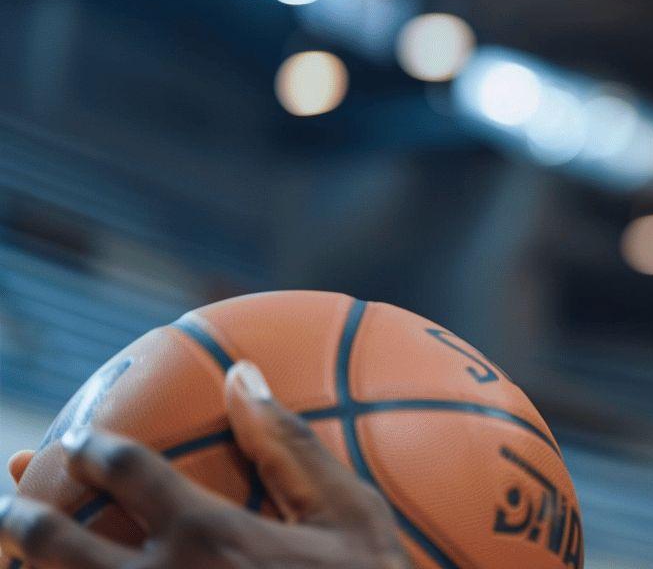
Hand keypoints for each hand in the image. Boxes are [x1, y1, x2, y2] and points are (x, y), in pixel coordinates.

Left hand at [0, 361, 411, 568]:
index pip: (127, 470)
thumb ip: (290, 444)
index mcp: (208, 534)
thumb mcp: (349, 516)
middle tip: (16, 494)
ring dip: (22, 566)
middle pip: (55, 542)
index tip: (85, 438)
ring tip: (9, 554)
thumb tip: (242, 373)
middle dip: (24, 511)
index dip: (95, 447)